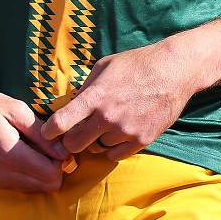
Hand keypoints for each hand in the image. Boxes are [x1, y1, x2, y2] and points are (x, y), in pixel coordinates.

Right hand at [0, 87, 70, 192]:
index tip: (60, 142)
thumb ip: (41, 133)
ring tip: (39, 147)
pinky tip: (28, 153)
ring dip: (44, 172)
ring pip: (37, 189)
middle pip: (47, 186)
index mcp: (11, 155)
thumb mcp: (16, 110)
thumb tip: (63, 151)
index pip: (51, 175)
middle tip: (52, 145)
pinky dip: (32, 174)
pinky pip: (23, 186)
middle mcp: (4, 174)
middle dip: (56, 168)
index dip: (62, 160)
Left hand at [41, 43, 198, 161]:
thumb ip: (86, 87)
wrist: (173, 71)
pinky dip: (113, 147)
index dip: (49, 131)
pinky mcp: (142, 140)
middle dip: (70, 141)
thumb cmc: (136, 64)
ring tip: (106, 125)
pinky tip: (118, 133)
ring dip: (97, 141)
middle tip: (75, 134)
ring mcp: (126, 131)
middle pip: (75, 145)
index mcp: (96, 96)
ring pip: (97, 149)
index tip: (47, 133)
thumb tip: (71, 104)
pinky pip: (116, 155)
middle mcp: (108, 117)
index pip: (62, 122)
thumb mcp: (104, 66)